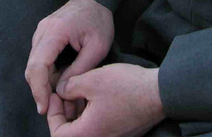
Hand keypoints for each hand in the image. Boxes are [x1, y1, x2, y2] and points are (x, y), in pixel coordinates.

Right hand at [25, 0, 114, 115]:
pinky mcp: (43, 35)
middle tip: (55, 105)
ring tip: (62, 93)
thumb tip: (61, 90)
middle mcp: (42, 32)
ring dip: (44, 82)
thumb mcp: (97, 46)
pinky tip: (60, 79)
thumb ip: (79, 69)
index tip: (44, 107)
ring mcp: (40, 32)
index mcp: (54, 32)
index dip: (39, 90)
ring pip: (35, 65)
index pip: (38, 66)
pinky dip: (47, 72)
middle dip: (41, 90)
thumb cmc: (98, 19)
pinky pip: (40, 59)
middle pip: (32, 68)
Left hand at [47, 64, 163, 136]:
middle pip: (70, 133)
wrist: (159, 93)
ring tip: (81, 89)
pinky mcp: (120, 133)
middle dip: (65, 111)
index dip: (52, 114)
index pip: (57, 134)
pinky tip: (95, 95)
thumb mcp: (93, 80)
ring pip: (84, 129)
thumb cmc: (127, 87)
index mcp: (87, 135)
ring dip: (78, 112)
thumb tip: (61, 91)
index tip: (56, 95)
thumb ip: (70, 86)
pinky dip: (91, 113)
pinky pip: (97, 127)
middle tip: (67, 91)